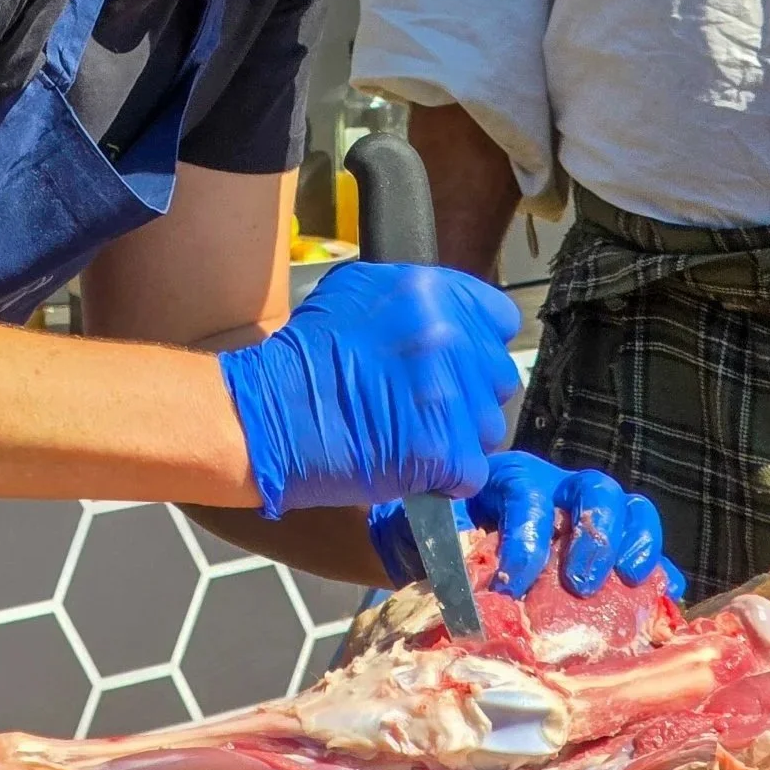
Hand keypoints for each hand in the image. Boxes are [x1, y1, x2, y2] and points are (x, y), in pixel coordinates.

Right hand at [219, 259, 520, 520]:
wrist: (272, 414)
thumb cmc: (306, 356)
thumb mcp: (357, 293)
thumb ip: (416, 300)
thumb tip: (451, 317)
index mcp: (430, 290)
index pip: (498, 319)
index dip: (476, 346)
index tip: (454, 365)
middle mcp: (447, 335)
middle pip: (497, 378)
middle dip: (468, 396)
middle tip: (423, 408)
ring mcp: (449, 394)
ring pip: (488, 427)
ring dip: (458, 439)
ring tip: (410, 437)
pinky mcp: (444, 450)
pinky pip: (471, 470)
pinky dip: (446, 478)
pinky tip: (411, 467)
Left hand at [368, 450, 683, 600]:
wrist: (435, 549)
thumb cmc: (434, 541)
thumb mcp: (431, 541)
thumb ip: (447, 555)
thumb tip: (466, 593)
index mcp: (510, 480)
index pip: (529, 496)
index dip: (526, 540)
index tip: (511, 588)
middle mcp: (555, 490)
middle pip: (593, 489)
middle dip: (593, 535)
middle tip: (580, 584)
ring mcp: (587, 518)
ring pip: (628, 508)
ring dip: (633, 542)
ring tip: (630, 579)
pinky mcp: (609, 550)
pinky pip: (647, 550)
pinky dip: (660, 571)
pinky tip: (665, 596)